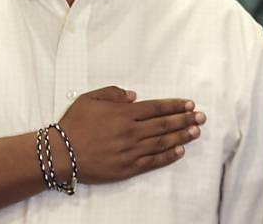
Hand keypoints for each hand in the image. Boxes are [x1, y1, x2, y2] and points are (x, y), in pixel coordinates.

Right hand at [56, 85, 205, 184]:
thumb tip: (133, 96)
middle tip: (201, 117)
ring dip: (182, 136)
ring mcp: (131, 151)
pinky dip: (168, 156)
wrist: (62, 153)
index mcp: (123, 113)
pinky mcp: (128, 168)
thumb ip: (112, 93)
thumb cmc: (74, 124)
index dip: (175, 106)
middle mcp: (131, 131)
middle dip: (185, 120)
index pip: (156, 108)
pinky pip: (153, 161)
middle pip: (164, 124)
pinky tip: (180, 151)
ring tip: (196, 132)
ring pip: (162, 142)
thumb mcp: (89, 98)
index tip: (190, 104)